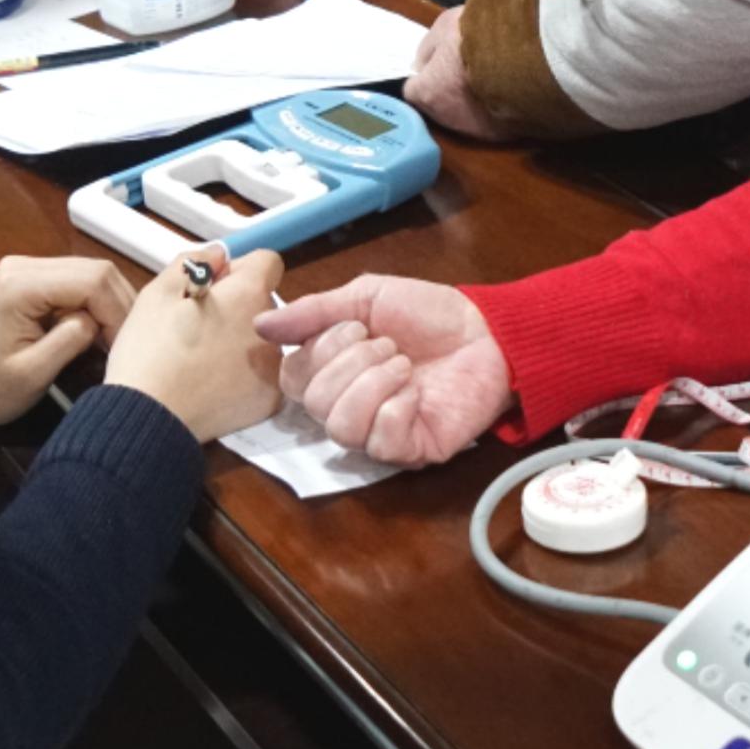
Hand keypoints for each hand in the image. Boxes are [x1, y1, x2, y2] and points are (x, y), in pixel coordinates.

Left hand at [0, 255, 134, 433]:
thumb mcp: (33, 374)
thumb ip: (71, 340)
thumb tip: (99, 321)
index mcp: (20, 286)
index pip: (91, 281)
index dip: (115, 311)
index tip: (120, 346)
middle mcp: (23, 266)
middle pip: (96, 270)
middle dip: (116, 306)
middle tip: (122, 343)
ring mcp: (27, 267)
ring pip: (92, 272)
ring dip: (108, 304)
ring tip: (110, 339)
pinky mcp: (33, 277)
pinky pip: (79, 280)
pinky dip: (95, 304)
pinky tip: (95, 330)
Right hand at [100, 245, 286, 441]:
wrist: (147, 418)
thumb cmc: (148, 355)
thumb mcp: (157, 293)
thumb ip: (194, 261)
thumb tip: (218, 254)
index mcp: (247, 297)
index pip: (268, 262)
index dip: (239, 268)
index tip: (215, 284)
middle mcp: (270, 330)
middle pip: (264, 303)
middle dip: (237, 307)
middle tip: (198, 325)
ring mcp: (272, 368)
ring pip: (263, 340)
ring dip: (240, 341)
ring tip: (200, 358)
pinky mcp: (268, 400)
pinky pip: (262, 375)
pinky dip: (243, 376)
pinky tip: (210, 382)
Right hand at [256, 274, 515, 465]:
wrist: (489, 330)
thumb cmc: (430, 314)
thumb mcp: (366, 297)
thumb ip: (314, 313)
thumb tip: (260, 326)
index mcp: (334, 371)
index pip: (292, 380)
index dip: (318, 352)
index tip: (355, 327)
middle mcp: (350, 407)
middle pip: (315, 404)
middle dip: (352, 362)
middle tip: (389, 345)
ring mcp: (379, 433)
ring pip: (341, 428)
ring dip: (373, 384)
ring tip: (403, 365)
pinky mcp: (411, 451)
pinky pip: (381, 442)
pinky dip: (397, 408)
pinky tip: (416, 392)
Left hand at [405, 4, 504, 137]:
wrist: (526, 52)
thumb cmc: (479, 36)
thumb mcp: (445, 26)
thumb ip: (428, 48)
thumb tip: (422, 63)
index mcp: (428, 92)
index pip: (412, 92)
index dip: (423, 78)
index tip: (434, 68)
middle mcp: (448, 117)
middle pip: (439, 106)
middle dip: (447, 91)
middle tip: (462, 71)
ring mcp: (476, 129)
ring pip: (467, 116)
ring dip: (471, 101)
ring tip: (487, 80)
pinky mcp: (503, 134)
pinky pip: (493, 121)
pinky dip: (495, 109)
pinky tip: (505, 92)